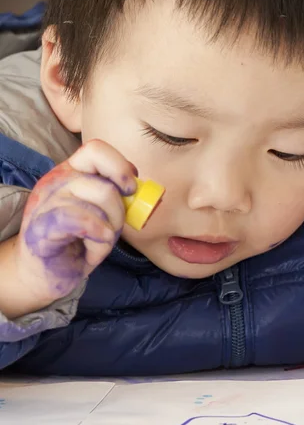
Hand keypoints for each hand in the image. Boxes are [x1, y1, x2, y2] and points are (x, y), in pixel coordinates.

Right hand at [15, 139, 136, 306]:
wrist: (45, 274)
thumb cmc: (79, 241)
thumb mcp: (104, 212)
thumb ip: (118, 195)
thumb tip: (141, 186)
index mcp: (71, 172)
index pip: (96, 149)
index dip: (120, 168)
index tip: (130, 190)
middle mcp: (55, 181)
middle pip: (104, 185)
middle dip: (120, 212)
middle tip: (112, 229)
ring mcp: (44, 203)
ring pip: (96, 204)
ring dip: (109, 230)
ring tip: (99, 243)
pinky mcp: (40, 228)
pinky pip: (79, 221)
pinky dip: (98, 237)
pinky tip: (94, 249)